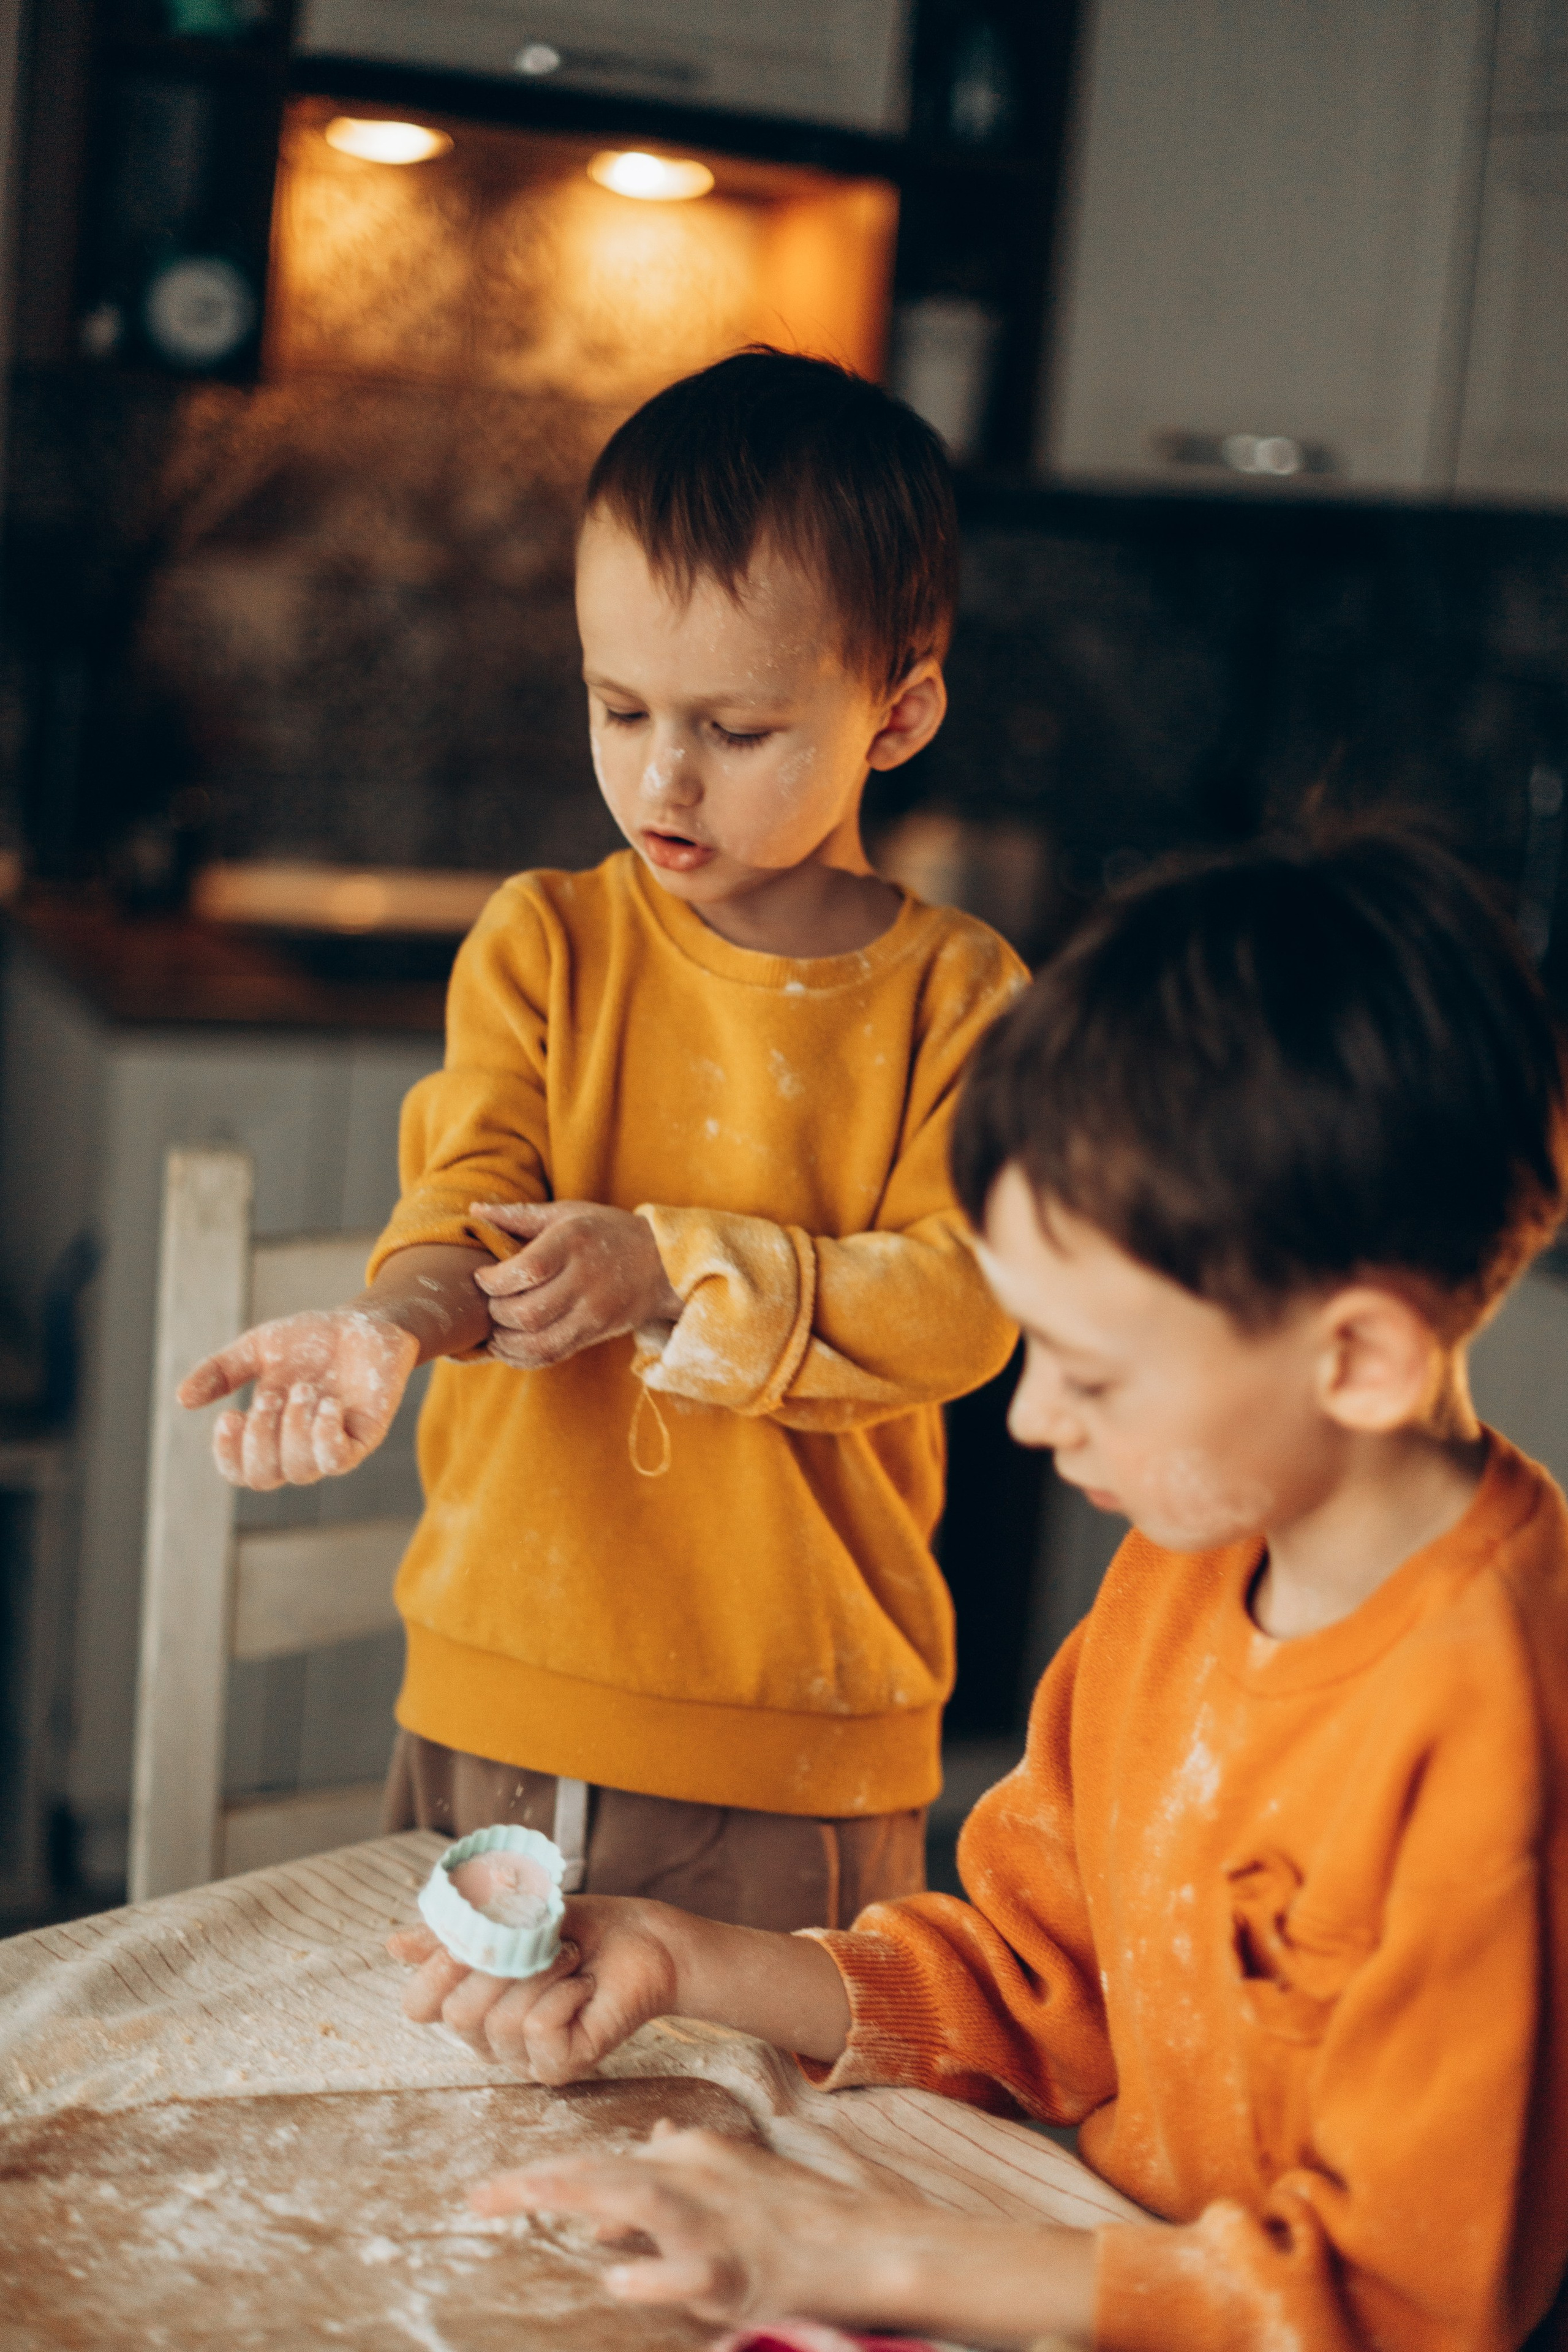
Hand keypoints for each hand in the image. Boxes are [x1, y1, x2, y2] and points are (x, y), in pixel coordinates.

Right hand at [177, 1306, 417, 1488]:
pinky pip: (338, 1460)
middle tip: (271, 1394)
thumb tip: (182, 1400)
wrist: (365, 1324)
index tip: (230, 1417)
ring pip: (299, 1470)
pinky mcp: (363, 1438)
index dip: (228, 1454)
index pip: (240, 1471)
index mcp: (268, 1433)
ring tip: (305, 1388)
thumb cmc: (312, 1340)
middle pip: (264, 1477)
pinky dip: (325, 1436)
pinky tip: (328, 1405)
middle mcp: (298, 1447)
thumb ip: (222, 1372)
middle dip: (259, 1437)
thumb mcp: (258, 1348)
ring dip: (293, 1428)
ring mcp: (331, 1445)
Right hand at [387, 1896, 681, 2081]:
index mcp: (470, 2003)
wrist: (643, 1940)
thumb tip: (393, 1943)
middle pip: (458, 2014)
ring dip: (541, 1974)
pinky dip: (562, 1994)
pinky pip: (538, 2030)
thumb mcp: (511, 1918)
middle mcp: (489, 2039)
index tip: (467, 1934)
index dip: (435, 1970)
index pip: (419, 2007)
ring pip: (501, 2021)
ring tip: (570, 1959)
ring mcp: (524, 2058)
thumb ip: (455, 1934)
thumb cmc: (580, 1928)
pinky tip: (582, 1986)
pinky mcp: (560, 2067)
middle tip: (539, 1942)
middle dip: (500, 1964)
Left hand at [471, 1201, 681, 1369]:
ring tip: (493, 1331)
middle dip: (495, 1313)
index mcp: (573, 1243)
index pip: (525, 1270)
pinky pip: (551, 1356)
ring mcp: (592, 1312)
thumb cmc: (608, 1232)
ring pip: (537, 1342)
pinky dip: (522, 1357)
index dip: (493, 1281)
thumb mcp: (569, 1213)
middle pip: (527, 1312)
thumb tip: (475, 1212)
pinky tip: (510, 1347)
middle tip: (488, 1304)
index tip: (481, 1277)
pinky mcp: (595, 1334)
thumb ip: (520, 1215)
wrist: (663, 1263)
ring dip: (504, 1342)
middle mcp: (584, 1280)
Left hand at [472, 2125, 916, 2329]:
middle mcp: (698, 2179)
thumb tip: (645, 2143)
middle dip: (539, 2183)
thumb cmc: (799, 2212)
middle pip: (606, 2174)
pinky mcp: (740, 2273)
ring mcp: (717, 2225)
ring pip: (640, 2201)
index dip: (545, 2176)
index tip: (490, 2192)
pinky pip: (689, 2274)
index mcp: (692, 2157)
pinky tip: (616, 2279)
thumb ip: (683, 2159)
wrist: (870, 2241)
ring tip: (528, 2198)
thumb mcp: (734, 2171)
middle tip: (479, 2197)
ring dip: (580, 2198)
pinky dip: (653, 2274)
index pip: (603, 2162)